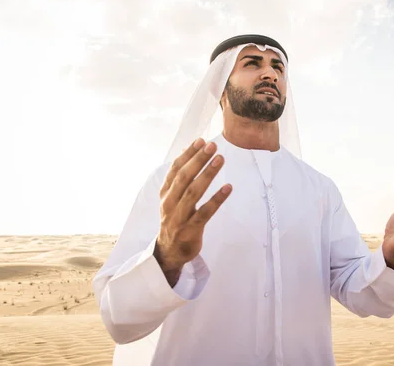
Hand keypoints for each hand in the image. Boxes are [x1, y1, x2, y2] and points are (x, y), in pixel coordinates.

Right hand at [154, 138, 231, 285]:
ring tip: (220, 160)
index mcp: (165, 193)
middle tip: (212, 146)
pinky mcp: (190, 230)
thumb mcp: (172, 197)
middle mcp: (170, 203)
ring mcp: (179, 217)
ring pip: (193, 193)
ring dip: (207, 175)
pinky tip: (228, 188)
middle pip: (184, 178)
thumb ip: (179, 176)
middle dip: (198, 160)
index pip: (175, 169)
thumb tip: (188, 150)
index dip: (188, 154)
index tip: (201, 141)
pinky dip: (216, 200)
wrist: (169, 251)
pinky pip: (204, 213)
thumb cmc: (175, 219)